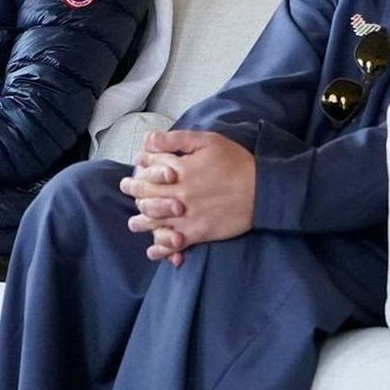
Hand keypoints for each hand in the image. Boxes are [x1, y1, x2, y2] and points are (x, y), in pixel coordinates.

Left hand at [119, 130, 255, 263]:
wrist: (263, 191)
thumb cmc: (237, 162)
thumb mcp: (208, 141)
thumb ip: (177, 139)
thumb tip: (149, 139)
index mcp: (179, 170)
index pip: (149, 168)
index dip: (140, 166)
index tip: (137, 165)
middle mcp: (179, 193)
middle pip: (146, 193)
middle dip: (133, 189)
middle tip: (126, 187)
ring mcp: (186, 215)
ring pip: (154, 221)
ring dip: (140, 222)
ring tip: (134, 222)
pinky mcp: (198, 232)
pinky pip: (173, 243)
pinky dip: (161, 248)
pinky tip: (152, 250)